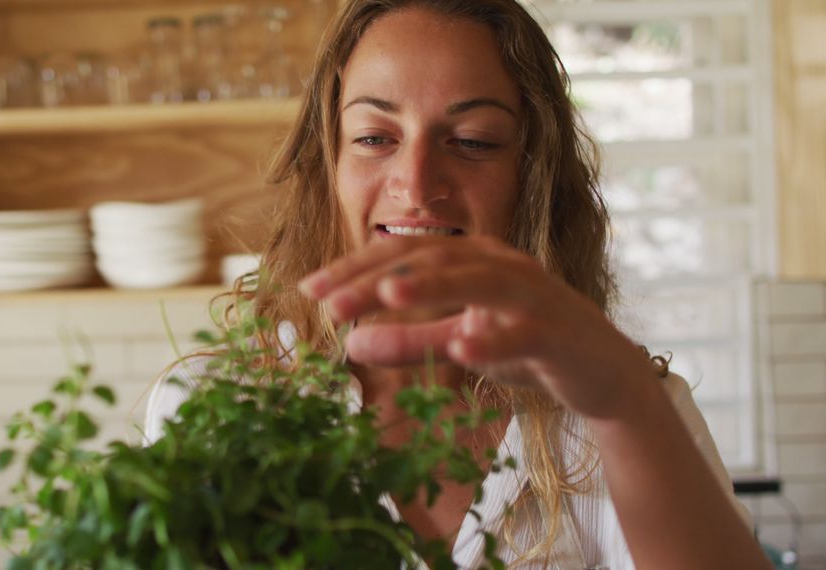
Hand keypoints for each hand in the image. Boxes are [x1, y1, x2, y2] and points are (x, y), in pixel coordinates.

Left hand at [298, 236, 656, 419]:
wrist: (602, 371)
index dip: (355, 268)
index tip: (310, 289)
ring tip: (388, 294)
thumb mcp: (457, 342)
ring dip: (433, 286)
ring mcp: (532, 294)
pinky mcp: (558, 332)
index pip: (404, 254)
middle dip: (377, 278)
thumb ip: (408, 341)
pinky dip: (494, 338)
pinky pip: (524, 333)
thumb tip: (350, 345)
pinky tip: (463, 345)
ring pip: (480, 281)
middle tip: (329, 302)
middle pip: (432, 259)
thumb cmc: (525, 344)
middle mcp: (500, 264)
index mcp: (471, 259)